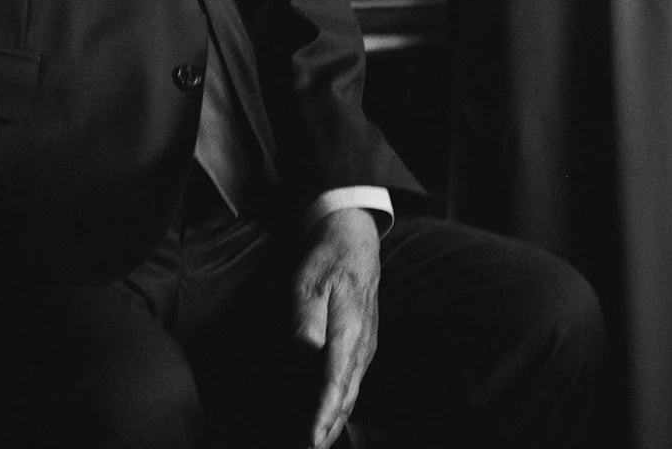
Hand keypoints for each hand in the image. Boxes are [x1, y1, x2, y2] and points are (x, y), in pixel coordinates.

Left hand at [293, 206, 380, 448]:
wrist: (355, 241)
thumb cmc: (328, 261)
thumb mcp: (309, 283)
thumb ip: (307, 322)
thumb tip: (306, 354)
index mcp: (348, 331)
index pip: (335, 383)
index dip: (322, 415)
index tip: (311, 440)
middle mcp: (362, 345)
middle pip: (345, 396)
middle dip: (328, 428)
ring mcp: (365, 347)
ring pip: (351, 392)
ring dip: (335, 421)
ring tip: (317, 442)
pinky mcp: (363, 345)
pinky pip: (352, 382)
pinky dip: (340, 404)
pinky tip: (329, 414)